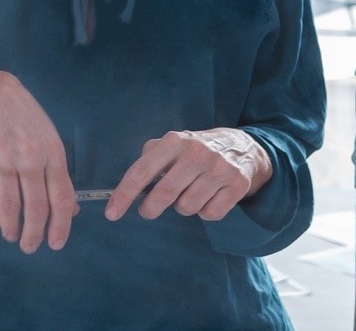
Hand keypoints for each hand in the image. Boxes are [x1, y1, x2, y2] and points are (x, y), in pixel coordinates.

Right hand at [0, 71, 77, 253]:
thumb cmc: (27, 119)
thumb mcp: (51, 140)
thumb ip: (59, 175)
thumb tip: (70, 211)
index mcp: (52, 152)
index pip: (61, 198)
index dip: (60, 226)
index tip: (56, 244)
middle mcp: (29, 156)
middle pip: (34, 208)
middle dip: (34, 235)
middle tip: (31, 247)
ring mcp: (3, 157)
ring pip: (9, 206)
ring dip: (11, 228)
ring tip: (12, 236)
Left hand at [105, 128, 271, 222]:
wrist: (243, 147)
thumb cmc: (196, 150)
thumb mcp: (172, 144)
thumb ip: (150, 158)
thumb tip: (130, 184)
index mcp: (175, 141)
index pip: (142, 171)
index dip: (124, 194)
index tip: (112, 214)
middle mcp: (197, 153)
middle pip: (165, 194)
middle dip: (151, 209)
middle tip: (148, 211)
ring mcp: (219, 169)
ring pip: (188, 207)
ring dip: (183, 207)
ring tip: (189, 193)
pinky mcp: (237, 185)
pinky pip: (211, 214)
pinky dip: (206, 211)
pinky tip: (209, 197)